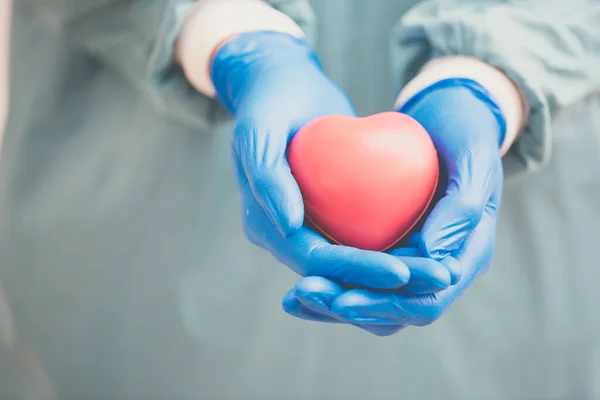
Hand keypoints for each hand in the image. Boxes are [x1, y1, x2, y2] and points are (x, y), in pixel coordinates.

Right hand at [211, 32, 450, 290]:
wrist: (284, 86)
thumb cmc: (271, 102)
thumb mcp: (260, 129)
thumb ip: (267, 176)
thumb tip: (289, 227)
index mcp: (264, 225)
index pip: (313, 261)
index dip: (356, 271)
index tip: (401, 271)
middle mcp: (286, 234)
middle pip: (339, 273)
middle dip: (386, 280)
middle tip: (437, 277)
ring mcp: (310, 224)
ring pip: (355, 262)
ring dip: (397, 272)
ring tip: (442, 271)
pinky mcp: (331, 212)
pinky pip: (363, 237)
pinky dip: (395, 246)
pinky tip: (434, 246)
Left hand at [282, 78, 505, 334]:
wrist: (450, 118)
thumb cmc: (465, 130)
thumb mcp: (473, 156)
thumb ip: (462, 207)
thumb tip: (434, 257)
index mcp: (467, 255)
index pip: (427, 300)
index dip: (385, 304)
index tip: (343, 297)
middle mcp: (442, 268)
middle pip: (396, 310)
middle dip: (352, 307)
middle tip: (307, 293)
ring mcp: (415, 259)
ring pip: (377, 301)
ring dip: (336, 304)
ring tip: (296, 295)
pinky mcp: (393, 247)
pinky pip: (363, 276)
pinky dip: (334, 283)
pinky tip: (297, 285)